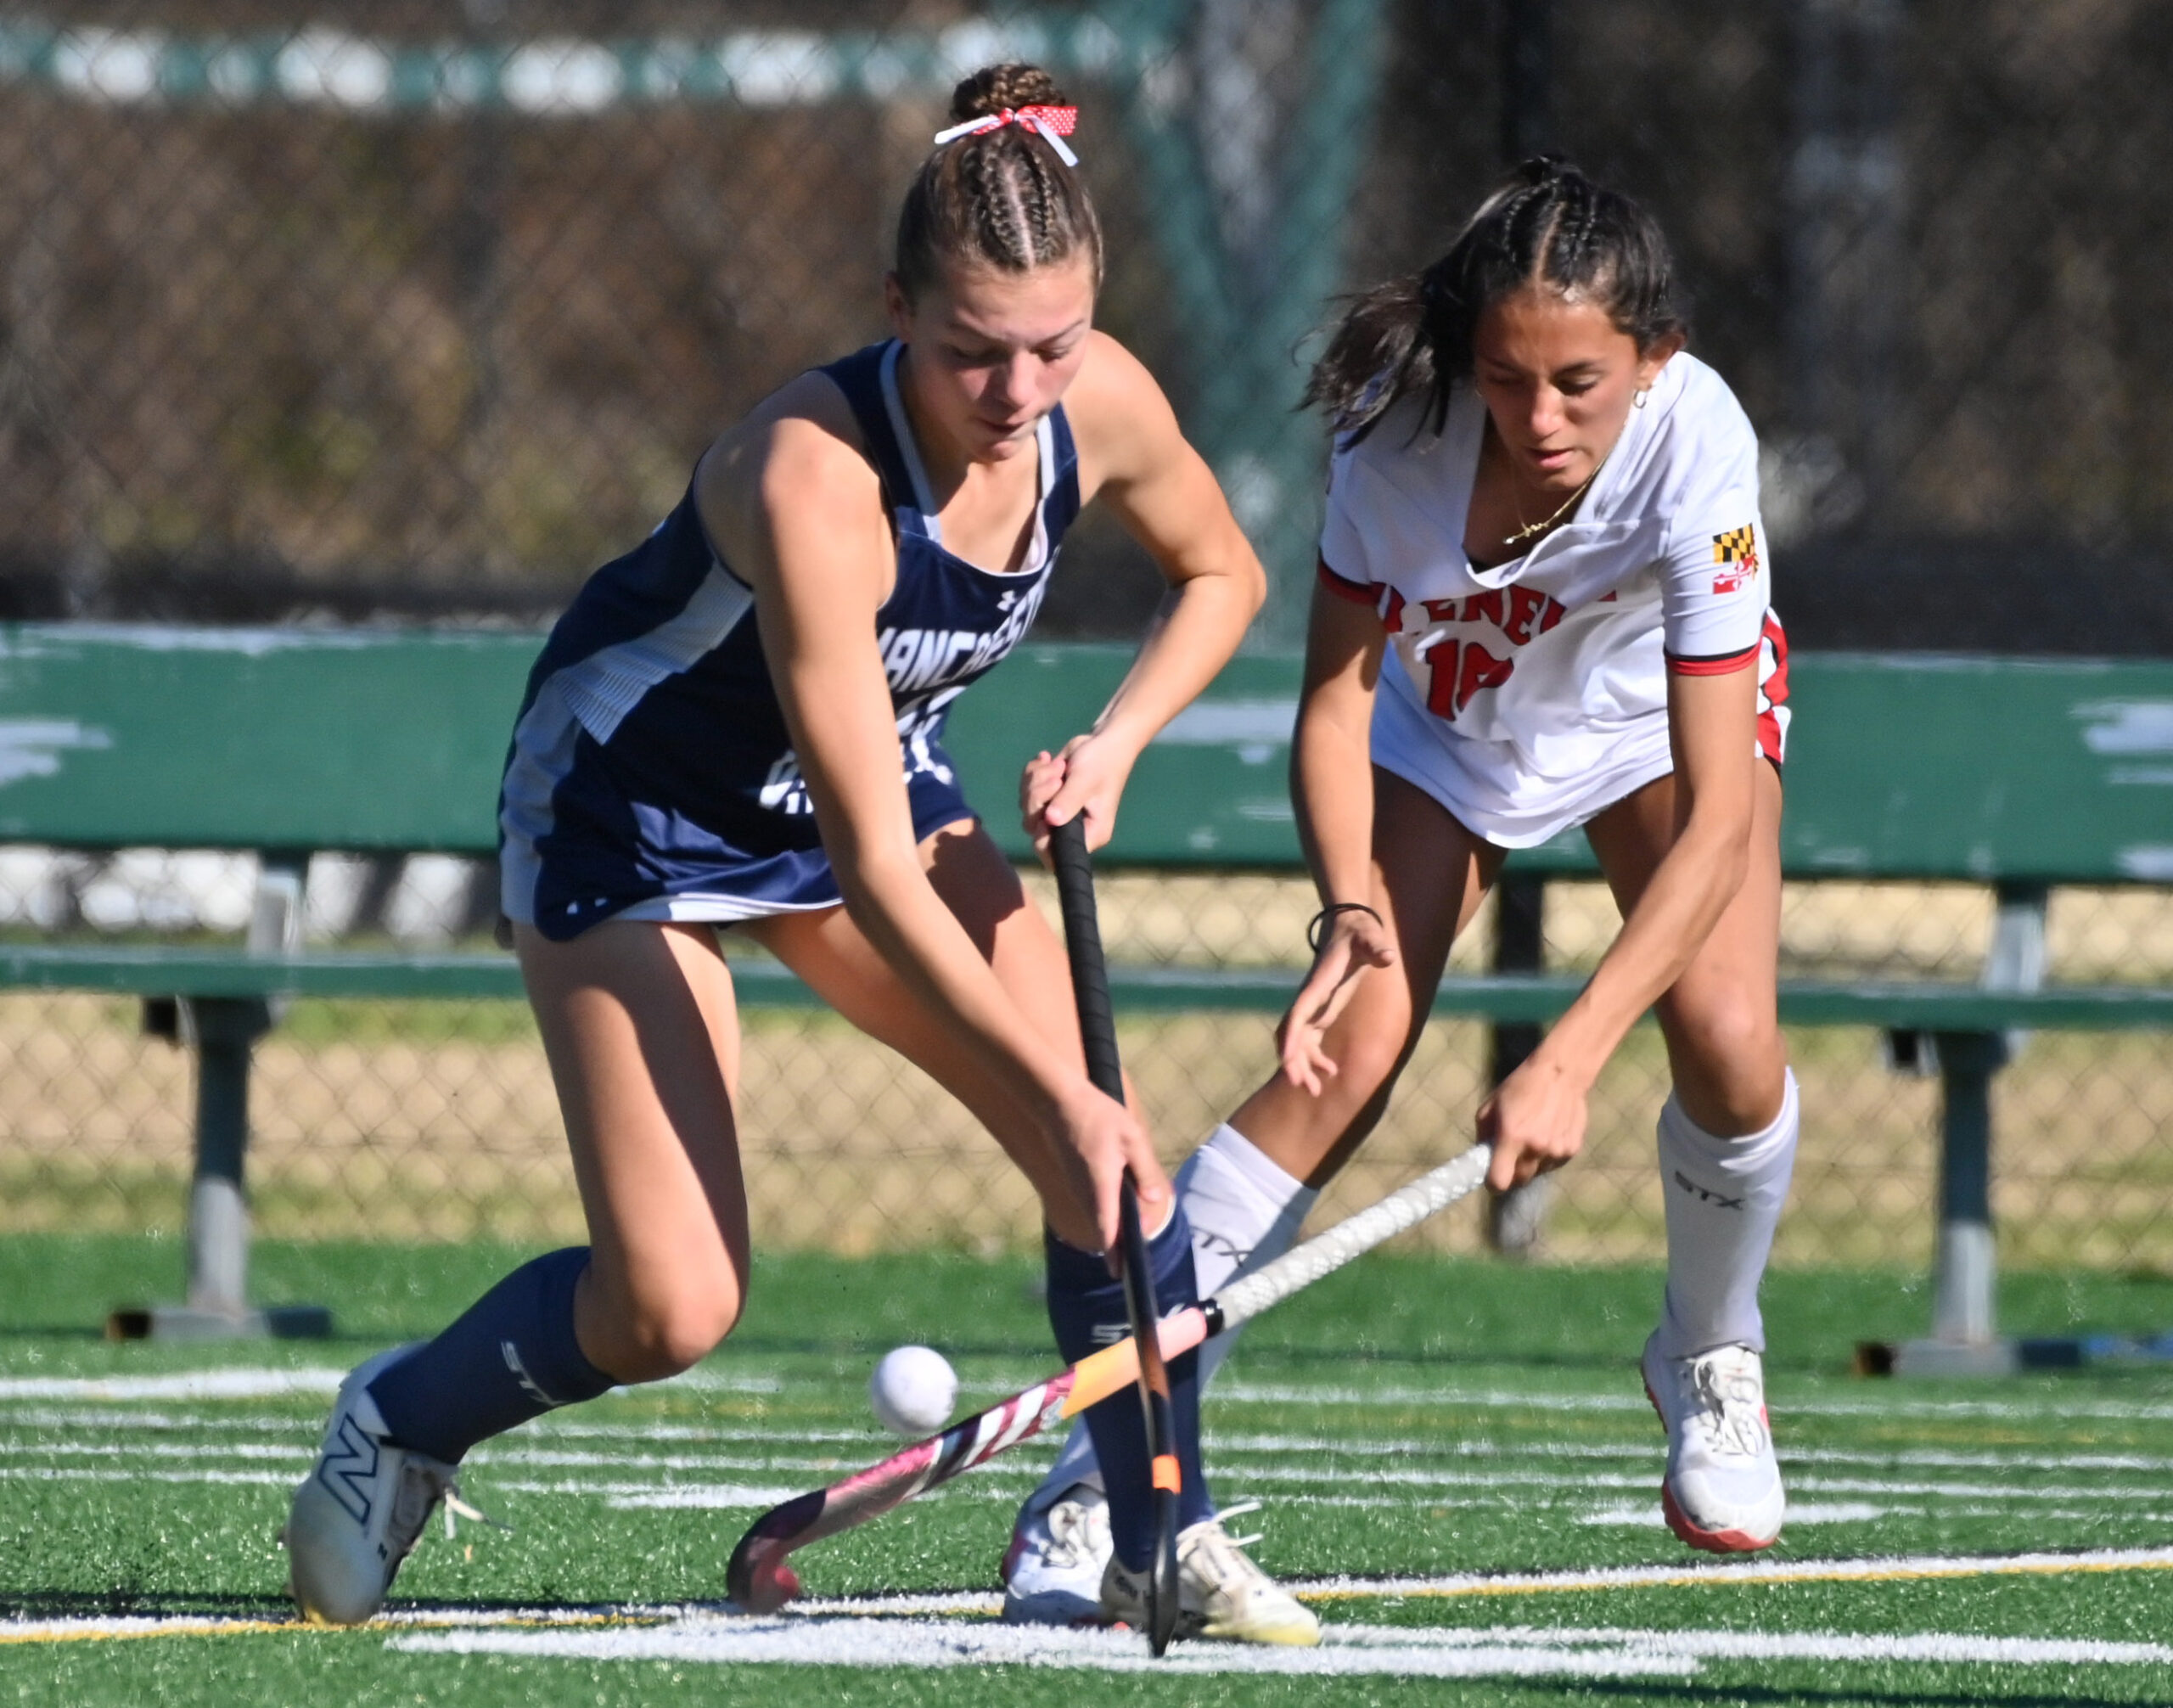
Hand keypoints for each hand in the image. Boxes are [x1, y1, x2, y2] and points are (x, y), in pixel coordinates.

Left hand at [1021, 733, 1137, 858]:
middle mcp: (1071, 829)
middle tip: (1056, 779)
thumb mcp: (1086, 781)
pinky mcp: (1047, 796)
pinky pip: (1025, 790)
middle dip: (1038, 798)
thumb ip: (1068, 801)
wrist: (1102, 740)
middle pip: (1034, 828)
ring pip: (1027, 806)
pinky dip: (1033, 772)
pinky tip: (1047, 759)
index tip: (1044, 815)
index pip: (1059, 857)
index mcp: (1089, 833)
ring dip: (1036, 781)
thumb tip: (1050, 820)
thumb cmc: (1102, 762)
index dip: (1043, 840)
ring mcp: (1056, 812)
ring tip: (1057, 766)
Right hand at [1049, 1077, 1169, 1256]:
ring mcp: (1076, 1188)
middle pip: (1102, 1232)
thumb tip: (1154, 1202)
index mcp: (1101, 1189)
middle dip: (1117, 1249)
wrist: (1058, 1100)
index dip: (1116, 1257)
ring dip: (1112, 1232)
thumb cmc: (1099, 1116)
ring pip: (1096, 1219)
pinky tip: (1119, 1210)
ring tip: (1132, 1241)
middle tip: (1135, 1264)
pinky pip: (1091, 1205)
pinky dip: (1105, 1215)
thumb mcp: (1132, 1139)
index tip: (1124, 1276)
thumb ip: (1145, 1172)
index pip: (1108, 1233)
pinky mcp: (1073, 1178)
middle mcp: (1085, 1195)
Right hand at [1276, 906, 1397, 1094]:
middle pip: (1292, 1036)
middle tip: (1302, 1086)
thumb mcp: (1370, 939)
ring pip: (1298, 1044)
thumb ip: (1377, 947)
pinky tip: (1331, 1071)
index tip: (1286, 1060)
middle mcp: (1309, 1000)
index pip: (1298, 1015)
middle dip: (1293, 1061)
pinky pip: (1310, 1042)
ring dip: (1302, 1067)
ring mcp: (1313, 1008)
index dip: (1291, 1038)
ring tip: (1315, 1092)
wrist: (1350, 930)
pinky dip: (1314, 1059)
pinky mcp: (1320, 1013)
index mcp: (1317, 986)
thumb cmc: (1360, 935)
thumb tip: (1388, 955)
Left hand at [1475, 1054, 1586, 1190]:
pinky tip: (1548, 1134)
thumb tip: (1482, 1157)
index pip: (1499, 1182)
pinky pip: (1554, 1163)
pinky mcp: (1572, 1150)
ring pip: (1538, 1172)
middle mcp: (1536, 1149)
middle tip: (1509, 1155)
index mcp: (1512, 1138)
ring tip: (1532, 1138)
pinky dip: (1548, 1156)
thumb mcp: (1491, 1106)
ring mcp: (1557, 1151)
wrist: (1561, 1073)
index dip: (1492, 1183)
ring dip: (1531, 1163)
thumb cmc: (1521, 1086)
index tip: (1490, 1176)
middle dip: (1511, 1173)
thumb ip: (1483, 1136)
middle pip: (1519, 1181)